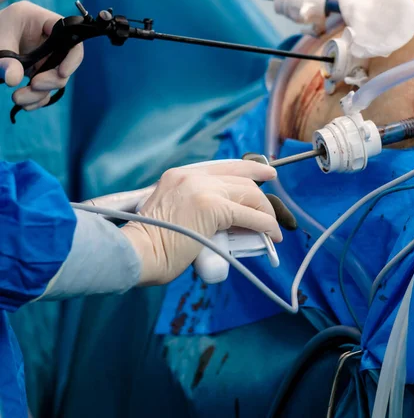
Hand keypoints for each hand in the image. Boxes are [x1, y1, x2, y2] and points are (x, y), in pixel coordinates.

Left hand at [0, 1, 83, 109]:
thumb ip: (5, 59)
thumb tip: (13, 80)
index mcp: (44, 22)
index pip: (71, 37)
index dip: (72, 57)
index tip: (61, 73)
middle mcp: (50, 40)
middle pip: (65, 63)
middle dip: (51, 80)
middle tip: (34, 86)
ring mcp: (46, 57)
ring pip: (55, 81)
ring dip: (39, 94)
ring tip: (18, 98)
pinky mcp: (40, 72)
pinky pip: (46, 89)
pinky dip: (36, 99)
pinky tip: (24, 104)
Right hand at [121, 160, 281, 285]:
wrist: (137, 252)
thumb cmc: (149, 244)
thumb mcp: (172, 212)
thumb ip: (195, 207)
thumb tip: (225, 221)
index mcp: (180, 174)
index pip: (223, 166)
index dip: (249, 169)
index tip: (266, 173)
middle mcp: (192, 175)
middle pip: (240, 179)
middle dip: (261, 196)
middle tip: (272, 211)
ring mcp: (202, 189)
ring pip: (248, 195)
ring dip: (264, 212)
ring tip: (270, 231)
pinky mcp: (212, 207)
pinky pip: (249, 215)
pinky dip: (264, 225)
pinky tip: (271, 235)